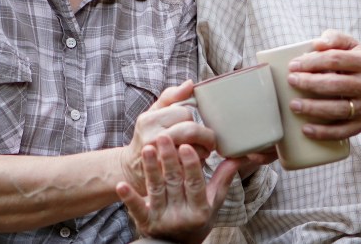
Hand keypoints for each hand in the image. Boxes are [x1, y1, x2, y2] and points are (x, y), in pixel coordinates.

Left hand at [116, 136, 238, 243]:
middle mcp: (181, 214)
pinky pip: (136, 210)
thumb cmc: (199, 220)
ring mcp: (162, 218)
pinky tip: (121, 185)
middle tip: (164, 137)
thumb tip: (239, 156)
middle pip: (173, 183)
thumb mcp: (214, 202)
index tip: (186, 146)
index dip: (190, 166)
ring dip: (151, 170)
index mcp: (200, 209)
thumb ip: (223, 178)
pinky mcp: (145, 222)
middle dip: (168, 159)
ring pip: (156, 190)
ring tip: (147, 149)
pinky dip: (129, 198)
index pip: (195, 184)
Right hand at [129, 81, 216, 164]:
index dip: (192, 119)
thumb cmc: (148, 136)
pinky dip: (198, 163)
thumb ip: (171, 96)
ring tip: (202, 151)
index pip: (184, 113)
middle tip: (209, 140)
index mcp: (148, 120)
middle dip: (205, 135)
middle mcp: (151, 138)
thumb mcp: (154, 113)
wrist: (133, 167)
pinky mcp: (166, 175)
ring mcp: (157, 158)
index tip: (193, 124)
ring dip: (203, 150)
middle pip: (190, 130)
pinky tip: (194, 162)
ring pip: (194, 149)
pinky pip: (191, 166)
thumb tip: (190, 84)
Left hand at [284, 29, 360, 140]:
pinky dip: (323, 132)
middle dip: (309, 83)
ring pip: (338, 109)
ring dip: (313, 108)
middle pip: (336, 84)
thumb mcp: (352, 47)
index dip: (312, 62)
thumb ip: (335, 39)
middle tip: (291, 81)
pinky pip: (342, 132)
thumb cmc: (357, 66)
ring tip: (294, 105)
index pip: (336, 59)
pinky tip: (306, 130)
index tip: (293, 65)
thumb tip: (317, 43)